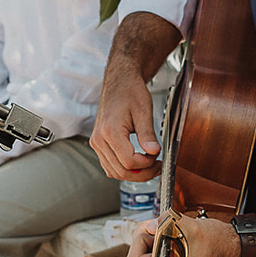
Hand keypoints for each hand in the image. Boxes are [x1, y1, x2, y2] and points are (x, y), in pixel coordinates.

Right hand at [88, 62, 160, 180]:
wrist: (119, 82)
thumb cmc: (130, 92)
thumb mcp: (143, 110)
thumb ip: (147, 133)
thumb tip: (154, 152)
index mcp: (110, 131)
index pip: (129, 162)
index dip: (147, 164)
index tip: (158, 157)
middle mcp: (99, 139)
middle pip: (121, 171)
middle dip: (143, 173)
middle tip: (158, 166)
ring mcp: (97, 143)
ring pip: (114, 172)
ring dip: (134, 174)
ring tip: (150, 165)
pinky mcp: (99, 144)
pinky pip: (110, 166)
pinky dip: (124, 169)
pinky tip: (138, 163)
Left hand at [126, 212, 239, 256]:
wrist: (233, 246)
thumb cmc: (217, 242)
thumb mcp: (189, 226)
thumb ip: (164, 223)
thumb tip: (150, 226)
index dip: (141, 255)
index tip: (153, 241)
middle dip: (141, 245)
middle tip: (154, 233)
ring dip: (148, 242)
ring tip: (163, 231)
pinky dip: (156, 244)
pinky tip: (168, 235)